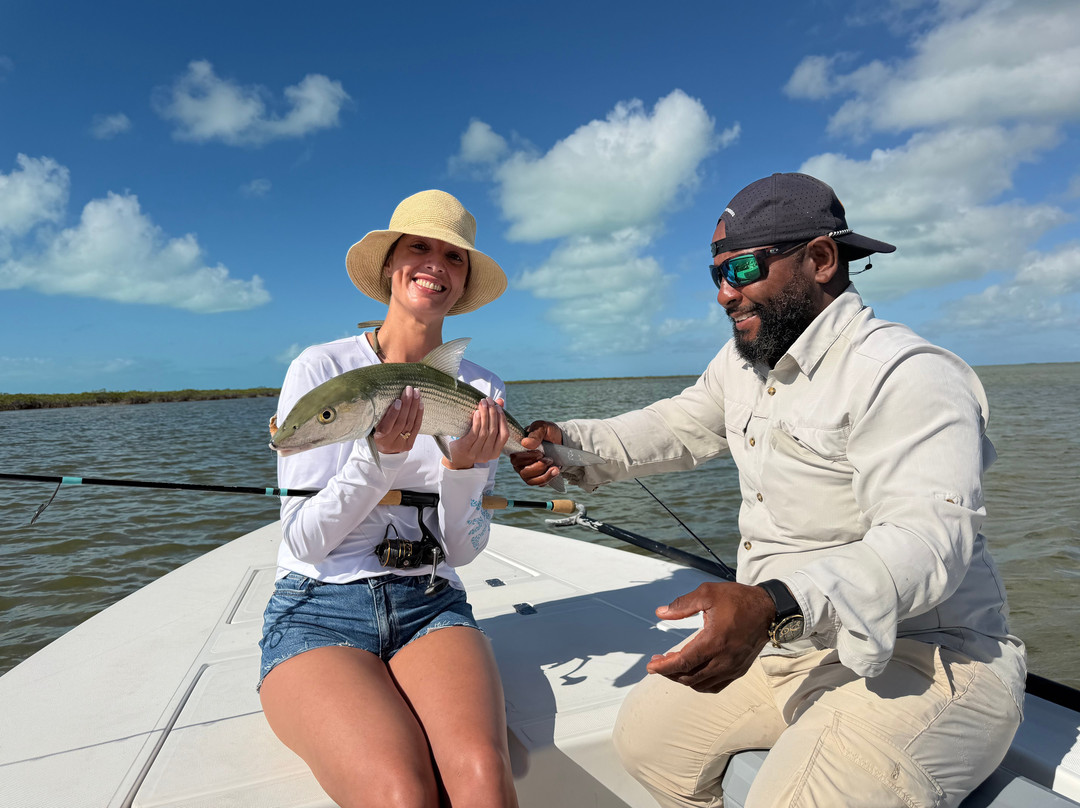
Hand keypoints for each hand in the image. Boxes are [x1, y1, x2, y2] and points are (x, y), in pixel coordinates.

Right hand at [373, 386, 422, 453]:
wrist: (385, 451)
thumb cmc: (378, 433)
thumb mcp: (375, 425)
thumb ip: (382, 416)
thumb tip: (394, 398)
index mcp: (379, 438)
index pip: (387, 426)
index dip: (393, 413)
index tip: (398, 400)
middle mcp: (391, 443)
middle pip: (401, 422)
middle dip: (407, 404)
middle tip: (409, 390)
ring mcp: (401, 444)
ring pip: (410, 423)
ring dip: (414, 406)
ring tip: (416, 393)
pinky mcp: (410, 444)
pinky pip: (416, 428)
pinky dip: (419, 415)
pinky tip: (420, 404)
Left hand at [444, 398, 509, 469]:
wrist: (456, 457)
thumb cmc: (473, 442)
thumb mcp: (485, 433)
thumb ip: (494, 418)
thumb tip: (500, 401)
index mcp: (495, 452)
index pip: (504, 435)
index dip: (502, 420)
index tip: (498, 407)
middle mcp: (488, 454)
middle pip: (494, 431)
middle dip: (492, 413)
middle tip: (489, 401)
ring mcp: (476, 453)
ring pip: (484, 432)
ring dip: (485, 415)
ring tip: (483, 403)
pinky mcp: (465, 448)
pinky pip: (474, 434)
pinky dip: (477, 422)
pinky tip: (477, 412)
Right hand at [509, 420, 562, 486]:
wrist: (561, 441)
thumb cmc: (548, 433)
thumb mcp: (543, 427)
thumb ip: (535, 433)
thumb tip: (525, 443)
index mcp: (518, 449)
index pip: (515, 459)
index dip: (527, 458)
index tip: (540, 453)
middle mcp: (520, 463)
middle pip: (523, 472)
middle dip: (538, 467)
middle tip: (549, 459)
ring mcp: (528, 471)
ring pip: (530, 480)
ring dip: (544, 475)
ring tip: (555, 466)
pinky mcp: (537, 478)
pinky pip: (539, 484)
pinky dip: (548, 478)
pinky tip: (555, 470)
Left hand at [646, 582, 774, 692]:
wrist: (768, 609)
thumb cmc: (738, 599)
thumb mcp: (707, 593)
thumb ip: (682, 605)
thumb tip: (660, 613)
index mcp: (714, 641)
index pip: (683, 662)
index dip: (664, 667)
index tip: (650, 666)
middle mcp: (723, 660)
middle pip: (689, 677)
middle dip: (669, 672)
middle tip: (657, 663)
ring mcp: (732, 668)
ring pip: (700, 684)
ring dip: (683, 678)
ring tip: (672, 667)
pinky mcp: (738, 670)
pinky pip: (715, 686)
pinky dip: (699, 684)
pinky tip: (692, 674)